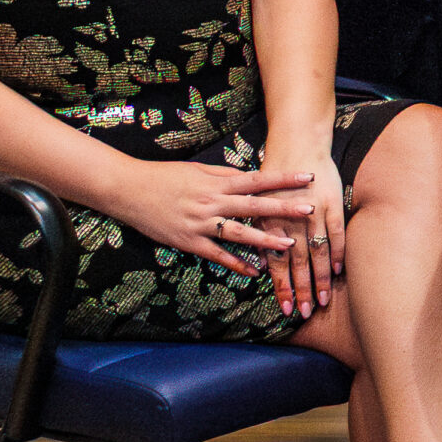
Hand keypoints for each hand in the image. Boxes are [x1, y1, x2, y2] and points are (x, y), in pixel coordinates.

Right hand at [108, 160, 315, 275]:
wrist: (130, 190)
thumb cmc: (167, 176)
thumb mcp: (200, 170)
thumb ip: (225, 176)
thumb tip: (250, 178)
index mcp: (218, 182)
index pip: (259, 179)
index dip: (284, 178)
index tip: (308, 177)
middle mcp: (213, 202)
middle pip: (255, 206)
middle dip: (284, 208)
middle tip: (310, 209)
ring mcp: (201, 224)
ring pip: (239, 233)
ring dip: (265, 240)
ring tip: (289, 245)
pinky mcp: (188, 242)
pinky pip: (216, 255)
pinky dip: (236, 263)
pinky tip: (253, 271)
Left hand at [262, 139, 343, 319]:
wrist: (296, 143)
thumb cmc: (273, 177)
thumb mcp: (259, 206)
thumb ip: (261, 237)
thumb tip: (262, 268)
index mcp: (270, 224)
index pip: (277, 263)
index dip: (282, 287)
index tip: (287, 309)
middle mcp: (290, 221)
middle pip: (298, 263)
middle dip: (302, 289)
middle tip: (306, 312)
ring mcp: (313, 212)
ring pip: (317, 251)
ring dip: (321, 277)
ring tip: (324, 299)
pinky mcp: (331, 201)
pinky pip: (336, 231)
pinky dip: (338, 251)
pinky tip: (339, 269)